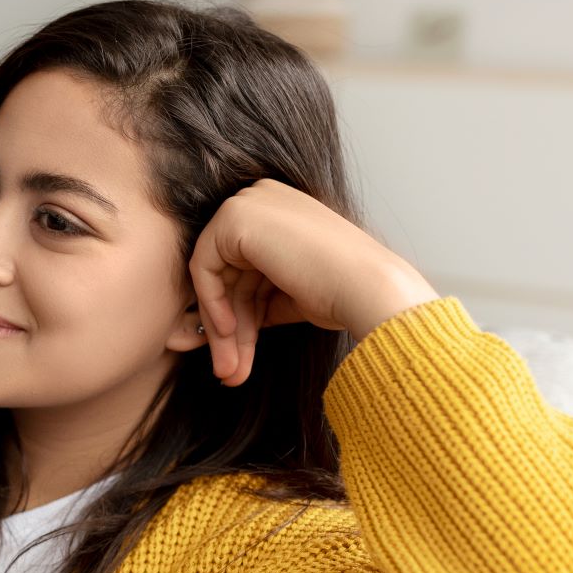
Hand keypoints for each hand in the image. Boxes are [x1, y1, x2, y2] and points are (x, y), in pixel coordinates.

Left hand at [188, 178, 440, 386]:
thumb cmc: (341, 294)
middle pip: (228, 275)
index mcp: (279, 211)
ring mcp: (248, 203)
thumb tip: (223, 328)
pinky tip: (229, 333)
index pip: (244, 268)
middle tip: (229, 372)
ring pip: (215, 278)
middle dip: (229, 329)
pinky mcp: (235, 216)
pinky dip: (212, 304)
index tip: (238, 356)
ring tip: (229, 372)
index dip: (239, 314)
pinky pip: (204, 268)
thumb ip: (256, 298)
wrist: (367, 287)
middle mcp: (262, 199)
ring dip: (222, 331)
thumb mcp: (288, 294)